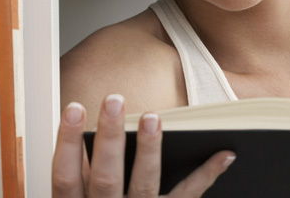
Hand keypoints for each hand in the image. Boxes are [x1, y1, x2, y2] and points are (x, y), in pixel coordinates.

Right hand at [52, 94, 235, 196]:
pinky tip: (225, 154)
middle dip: (109, 137)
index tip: (75, 107)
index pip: (65, 176)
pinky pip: (187, 195)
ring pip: (143, 185)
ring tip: (152, 117)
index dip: (67, 142)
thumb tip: (100, 135)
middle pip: (105, 177)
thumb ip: (84, 180)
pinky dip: (208, 174)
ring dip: (148, 150)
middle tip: (114, 100)